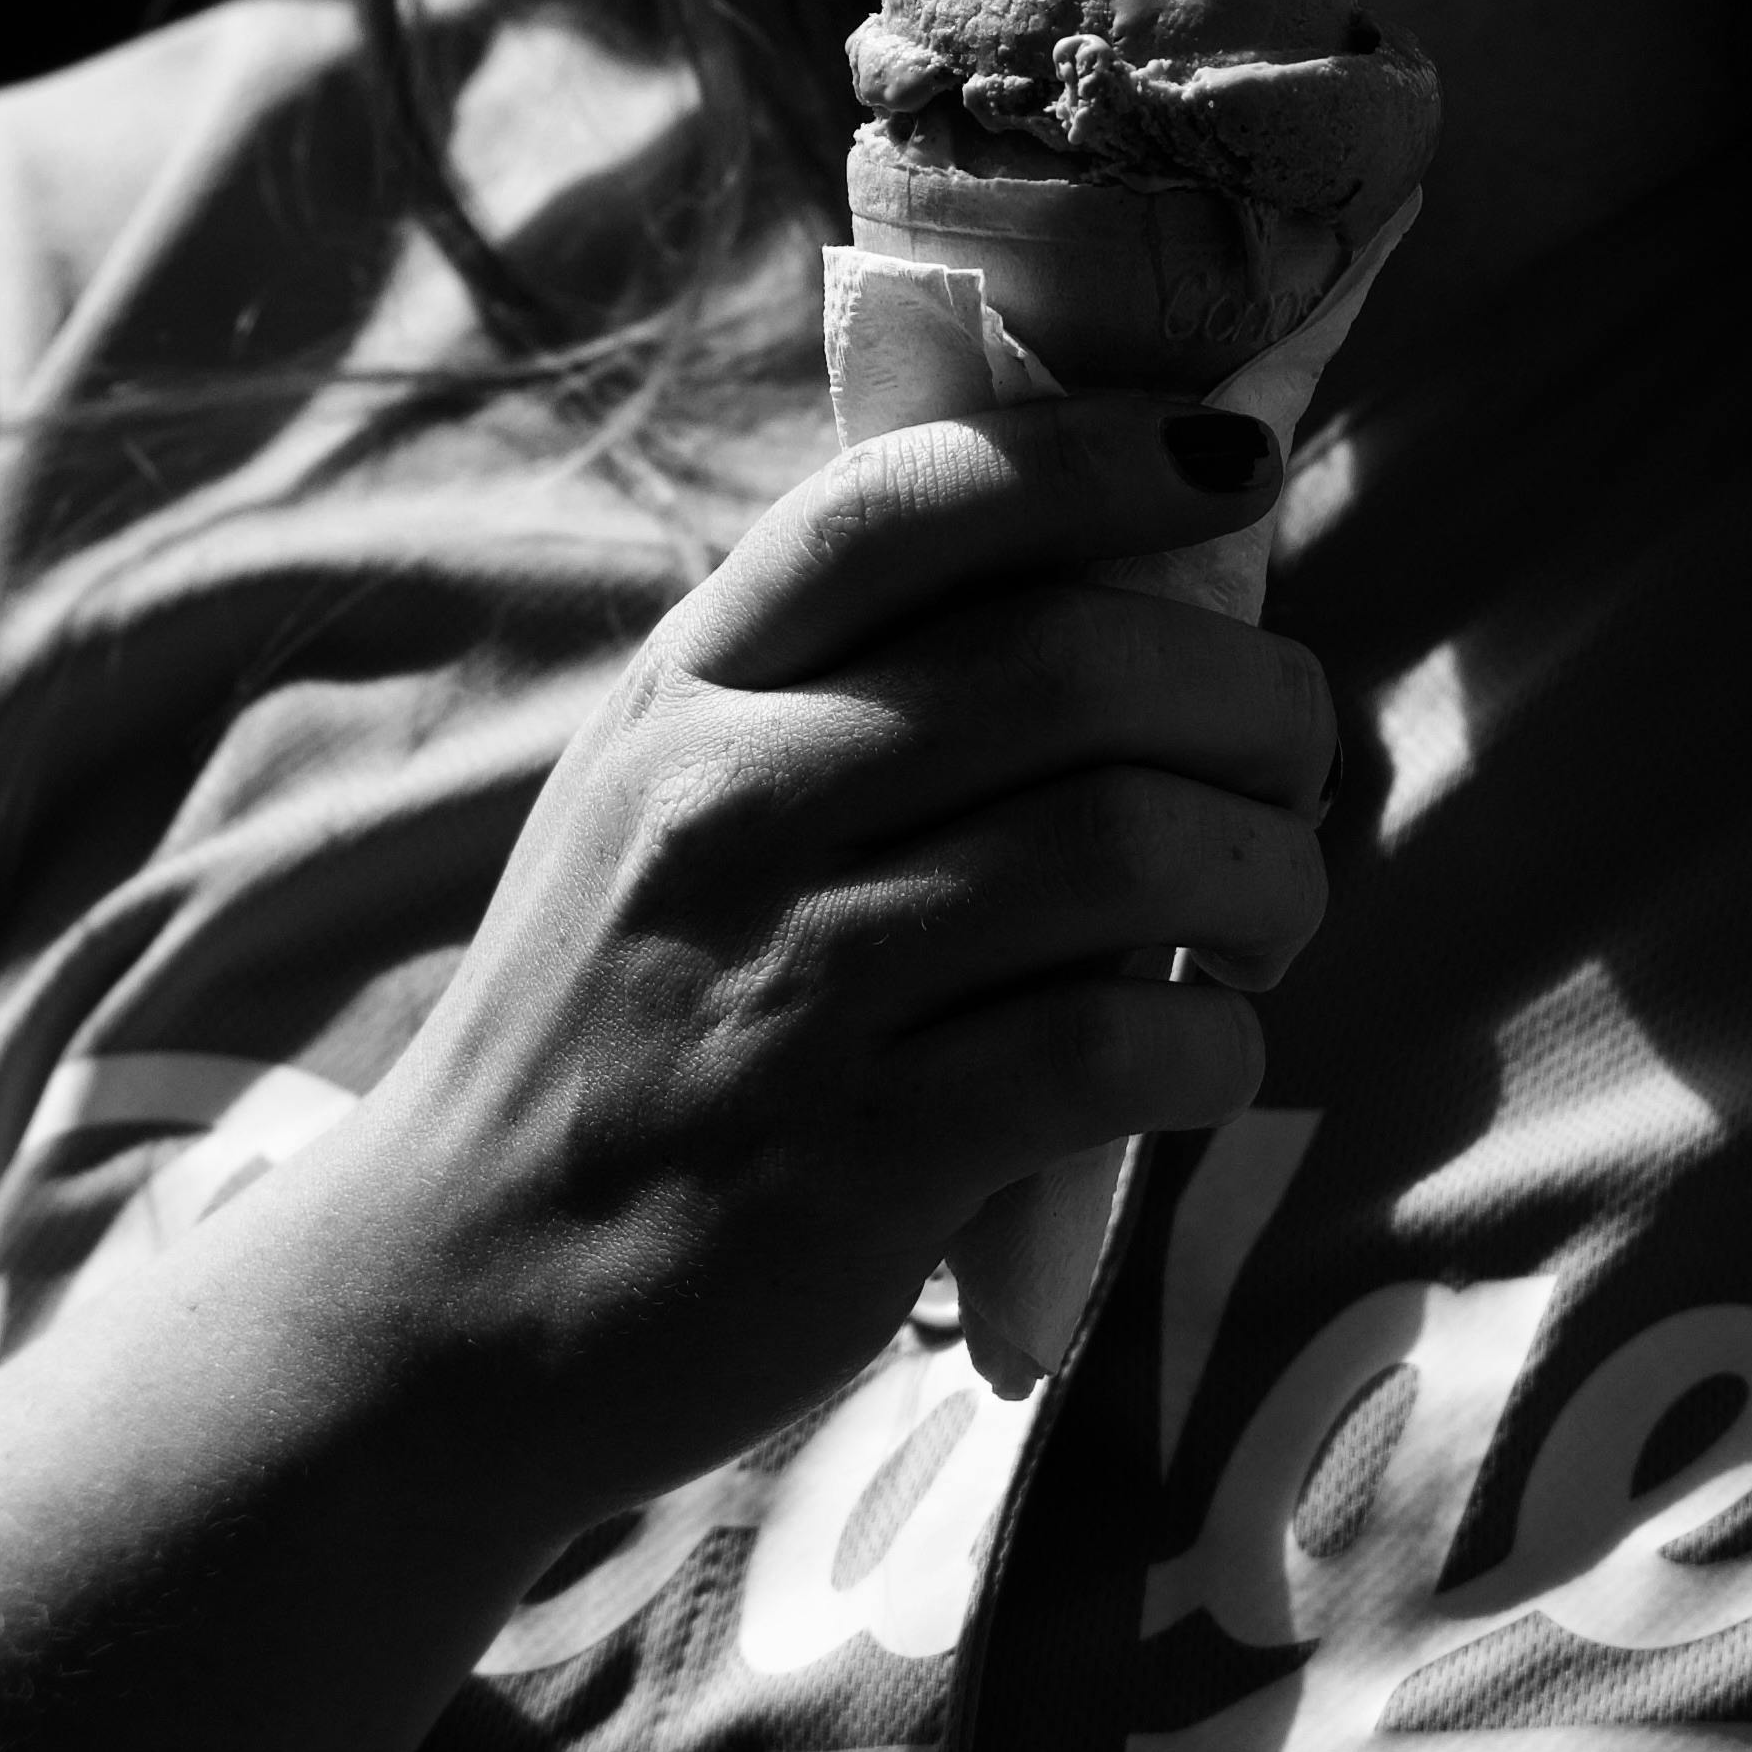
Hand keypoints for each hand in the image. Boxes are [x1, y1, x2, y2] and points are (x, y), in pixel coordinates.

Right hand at [334, 397, 1332, 1522]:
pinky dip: (1215, 1047)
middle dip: (1258, 705)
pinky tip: (1202, 1063)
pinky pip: (1111, 1047)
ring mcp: (785, 975)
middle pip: (1079, 662)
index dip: (1107, 456)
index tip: (1239, 463)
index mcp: (696, 686)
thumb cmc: (619, 1029)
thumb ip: (833, 692)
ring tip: (1264, 929)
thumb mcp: (666, 805)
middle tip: (1293, 776)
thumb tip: (1111, 582)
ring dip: (1269, 878)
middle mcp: (729, 801)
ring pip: (1125, 844)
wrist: (458, 1295)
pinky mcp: (848, 1153)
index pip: (912, 498)